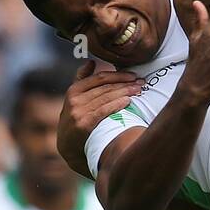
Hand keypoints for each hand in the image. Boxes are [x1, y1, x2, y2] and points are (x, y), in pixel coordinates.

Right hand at [57, 60, 143, 176]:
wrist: (67, 147)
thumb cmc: (75, 120)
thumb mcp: (74, 99)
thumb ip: (82, 80)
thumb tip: (91, 62)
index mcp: (74, 90)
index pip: (99, 78)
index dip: (117, 75)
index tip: (133, 75)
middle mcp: (75, 99)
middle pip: (105, 88)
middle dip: (125, 84)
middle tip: (141, 82)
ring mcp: (78, 111)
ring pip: (106, 98)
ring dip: (125, 92)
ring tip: (139, 90)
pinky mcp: (84, 124)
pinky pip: (104, 110)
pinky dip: (117, 104)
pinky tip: (128, 101)